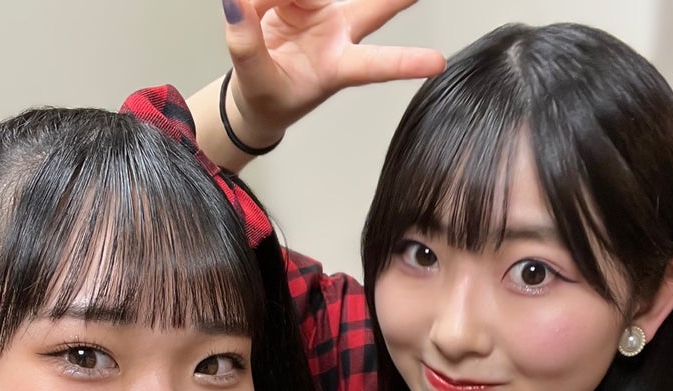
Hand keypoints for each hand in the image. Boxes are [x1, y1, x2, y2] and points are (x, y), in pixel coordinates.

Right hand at [218, 0, 445, 142]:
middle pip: (375, 7)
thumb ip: (247, 45)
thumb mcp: (255, 83)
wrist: (255, 97)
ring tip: (253, 11)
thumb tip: (236, 2)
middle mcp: (339, 35)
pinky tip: (255, 7)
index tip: (437, 63)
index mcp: (337, 68)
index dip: (405, 63)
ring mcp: (324, 13)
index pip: (375, 65)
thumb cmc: (268, 99)